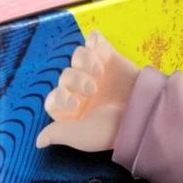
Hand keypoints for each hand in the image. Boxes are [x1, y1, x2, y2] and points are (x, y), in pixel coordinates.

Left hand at [36, 30, 139, 152]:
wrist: (144, 112)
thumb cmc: (112, 130)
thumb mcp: (82, 136)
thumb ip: (58, 134)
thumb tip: (38, 141)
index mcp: (74, 111)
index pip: (53, 97)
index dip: (59, 96)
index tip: (75, 103)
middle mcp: (82, 91)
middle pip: (65, 75)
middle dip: (76, 80)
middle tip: (92, 90)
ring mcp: (96, 73)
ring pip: (78, 56)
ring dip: (86, 61)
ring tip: (100, 73)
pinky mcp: (110, 58)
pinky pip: (94, 41)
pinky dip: (95, 41)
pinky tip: (102, 50)